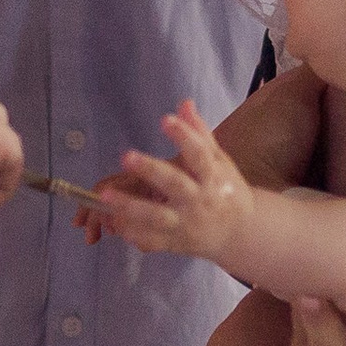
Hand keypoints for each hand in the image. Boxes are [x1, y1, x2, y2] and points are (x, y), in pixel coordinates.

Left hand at [87, 101, 251, 261]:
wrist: (240, 233)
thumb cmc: (226, 190)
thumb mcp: (220, 161)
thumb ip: (200, 133)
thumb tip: (184, 103)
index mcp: (212, 177)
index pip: (199, 154)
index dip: (184, 136)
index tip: (166, 119)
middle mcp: (199, 200)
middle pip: (174, 185)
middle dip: (150, 170)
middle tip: (126, 156)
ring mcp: (186, 223)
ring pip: (157, 217)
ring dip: (130, 206)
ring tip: (105, 195)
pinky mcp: (175, 243)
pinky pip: (151, 240)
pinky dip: (133, 232)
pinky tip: (114, 220)